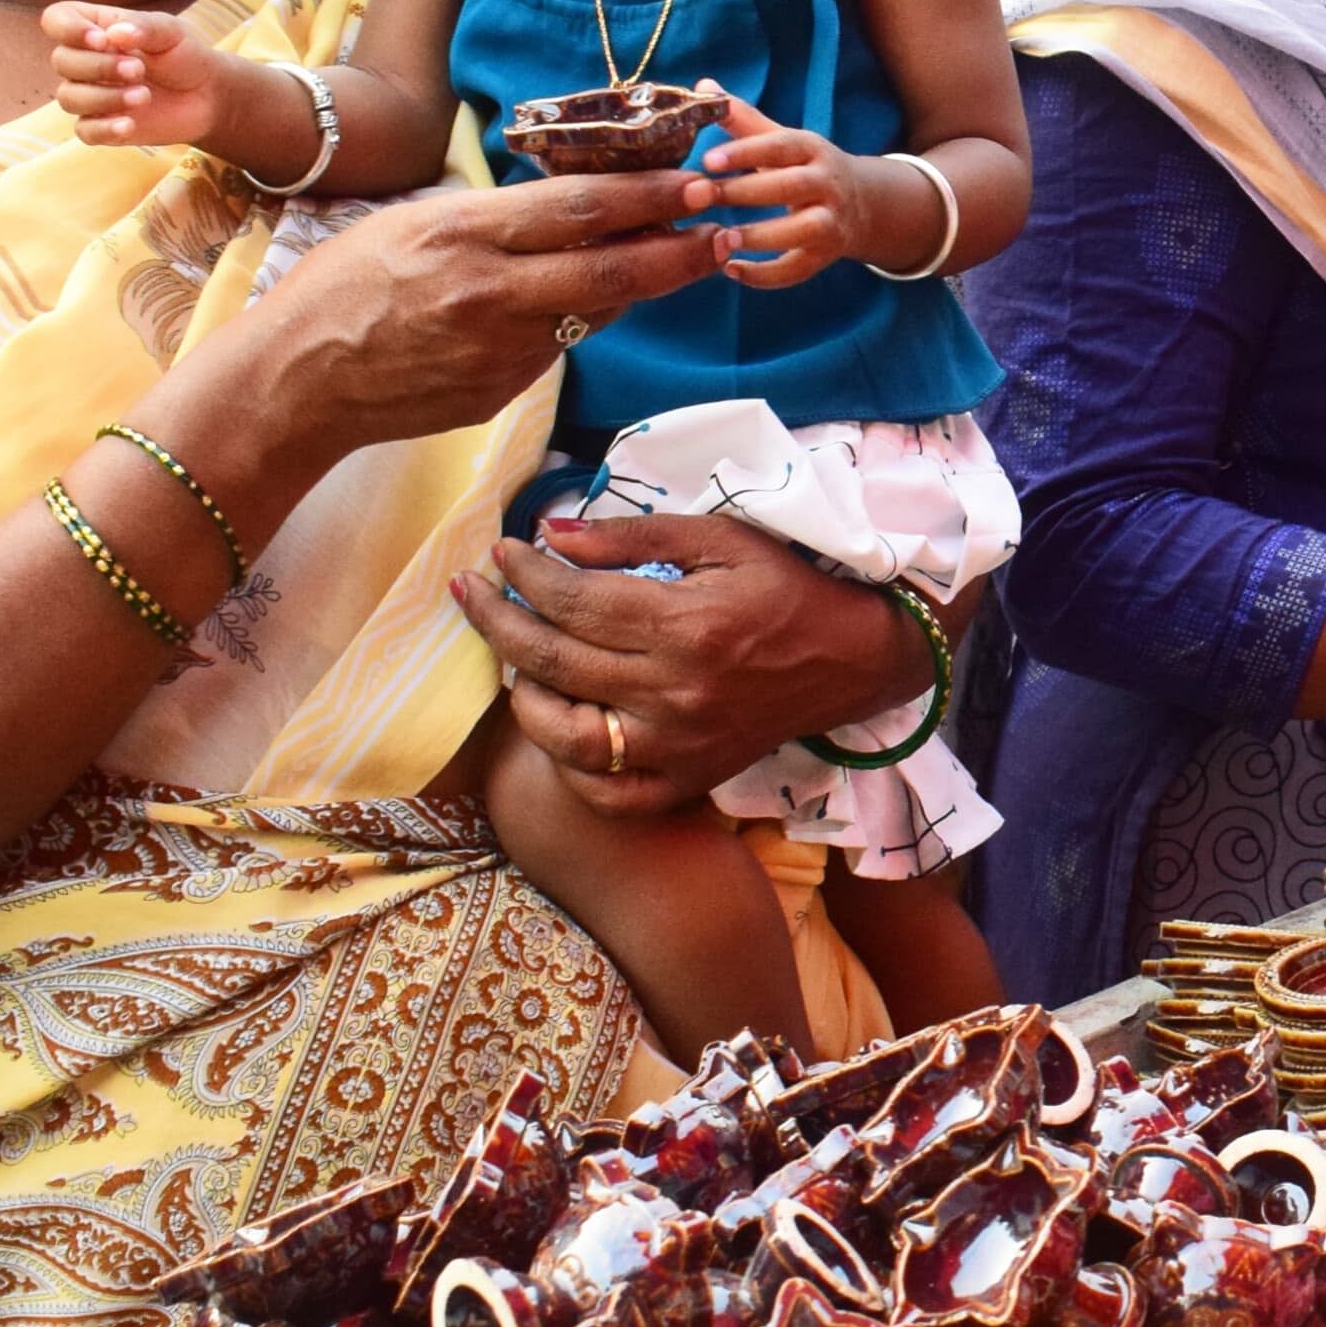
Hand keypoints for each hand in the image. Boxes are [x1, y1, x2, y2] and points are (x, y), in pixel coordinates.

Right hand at [47, 2, 231, 147]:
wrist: (207, 95)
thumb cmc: (184, 54)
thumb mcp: (171, 32)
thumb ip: (144, 28)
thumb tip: (114, 34)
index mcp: (94, 28)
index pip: (57, 19)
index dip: (69, 29)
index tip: (103, 40)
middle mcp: (83, 60)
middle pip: (62, 61)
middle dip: (99, 66)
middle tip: (139, 70)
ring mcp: (90, 94)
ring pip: (69, 97)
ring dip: (104, 97)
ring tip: (144, 95)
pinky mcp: (101, 126)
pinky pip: (85, 130)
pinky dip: (104, 128)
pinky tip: (129, 124)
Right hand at [241, 166, 720, 451]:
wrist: (297, 382)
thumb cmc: (342, 289)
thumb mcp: (410, 225)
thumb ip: (490, 221)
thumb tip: (565, 204)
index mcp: (465, 235)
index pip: (579, 208)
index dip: (647, 195)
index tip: (693, 179)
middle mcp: (491, 292)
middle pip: (613, 266)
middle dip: (681, 249)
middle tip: (724, 230)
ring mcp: (501, 350)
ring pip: (595, 310)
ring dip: (643, 284)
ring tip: (682, 257)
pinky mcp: (503, 392)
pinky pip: (560, 349)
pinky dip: (582, 321)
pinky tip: (593, 302)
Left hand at [456, 512, 948, 817]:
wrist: (853, 660)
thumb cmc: (786, 588)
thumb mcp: (721, 539)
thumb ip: (634, 537)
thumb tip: (552, 534)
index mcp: (687, 626)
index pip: (573, 600)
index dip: (524, 573)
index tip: (502, 551)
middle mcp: (676, 693)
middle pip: (552, 661)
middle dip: (497, 619)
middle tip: (472, 591)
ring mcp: (679, 746)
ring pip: (564, 736)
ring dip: (523, 694)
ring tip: (517, 660)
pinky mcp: (688, 780)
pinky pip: (607, 792)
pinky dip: (568, 764)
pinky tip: (560, 724)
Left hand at [699, 93, 862, 287]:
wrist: (862, 203)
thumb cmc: (805, 166)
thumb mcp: (782, 139)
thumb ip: (742, 118)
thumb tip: (702, 86)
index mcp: (811, 149)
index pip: (780, 146)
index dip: (745, 152)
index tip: (708, 159)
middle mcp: (827, 183)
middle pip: (789, 187)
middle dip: (743, 193)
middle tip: (700, 197)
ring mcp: (831, 221)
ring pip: (801, 231)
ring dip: (761, 237)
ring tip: (722, 239)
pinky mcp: (826, 254)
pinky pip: (799, 269)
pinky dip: (766, 276)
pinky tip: (731, 270)